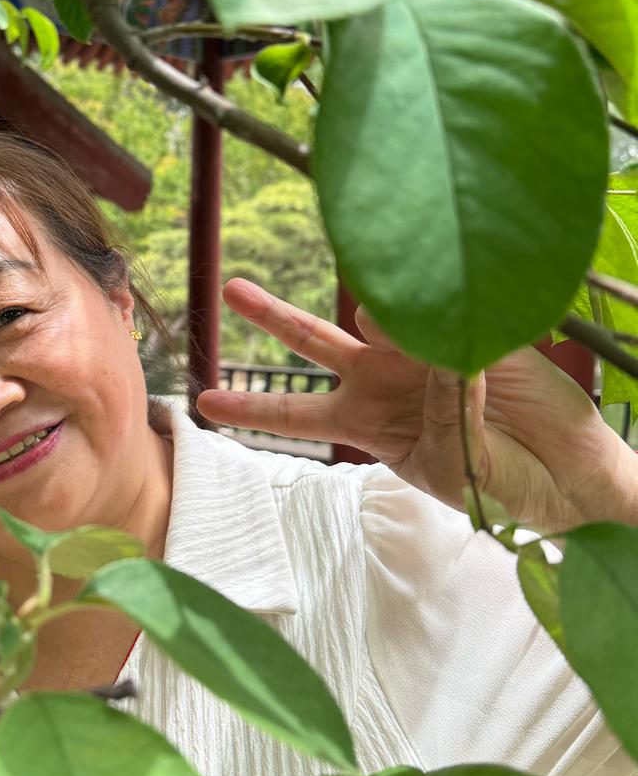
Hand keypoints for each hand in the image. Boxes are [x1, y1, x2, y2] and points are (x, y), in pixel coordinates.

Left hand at [195, 279, 637, 531]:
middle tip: (231, 288)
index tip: (202, 401)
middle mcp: (383, 380)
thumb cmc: (503, 487)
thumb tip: (398, 331)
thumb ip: (430, 402)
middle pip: (313, 343)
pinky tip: (440, 294)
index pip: (296, 411)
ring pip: (376, 311)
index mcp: (365, 422)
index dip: (252, 405)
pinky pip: (441, 309)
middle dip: (272, 316)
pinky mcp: (469, 332)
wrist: (572, 479)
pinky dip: (434, 301)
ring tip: (401, 316)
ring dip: (377, 304)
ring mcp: (422, 352)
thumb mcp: (451, 463)